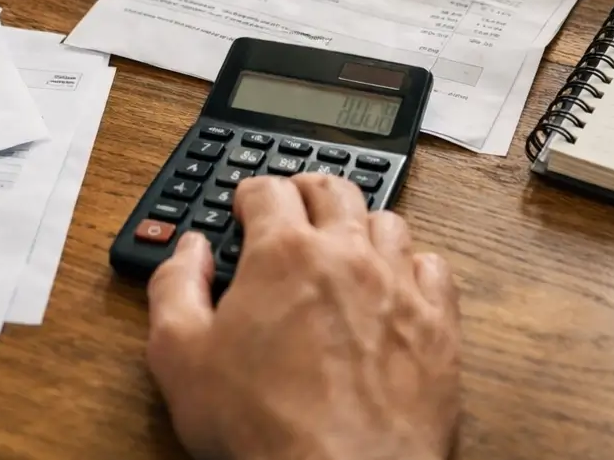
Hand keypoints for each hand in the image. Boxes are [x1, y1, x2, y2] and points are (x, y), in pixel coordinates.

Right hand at [147, 174, 461, 459]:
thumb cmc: (264, 425)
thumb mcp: (179, 358)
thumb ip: (176, 288)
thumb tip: (188, 251)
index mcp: (284, 253)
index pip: (268, 190)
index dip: (251, 192)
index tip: (246, 205)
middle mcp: (347, 255)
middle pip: (334, 189)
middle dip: (307, 190)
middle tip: (294, 203)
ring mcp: (399, 287)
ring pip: (387, 222)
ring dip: (361, 224)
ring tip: (346, 242)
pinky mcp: (438, 326)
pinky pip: (433, 268)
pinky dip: (413, 265)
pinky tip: (398, 283)